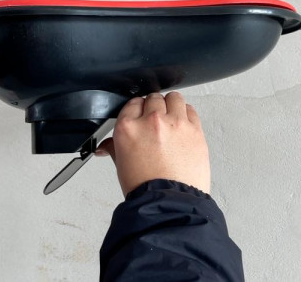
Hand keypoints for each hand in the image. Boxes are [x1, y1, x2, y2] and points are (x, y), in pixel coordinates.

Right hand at [96, 92, 210, 195]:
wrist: (169, 202)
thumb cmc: (146, 188)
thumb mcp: (122, 165)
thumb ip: (114, 148)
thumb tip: (105, 146)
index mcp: (128, 128)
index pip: (132, 103)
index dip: (137, 110)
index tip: (141, 117)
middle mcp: (151, 121)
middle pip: (153, 98)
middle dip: (154, 108)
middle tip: (156, 122)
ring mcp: (175, 123)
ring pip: (174, 98)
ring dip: (171, 105)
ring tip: (171, 119)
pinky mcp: (194, 129)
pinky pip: (190, 110)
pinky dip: (186, 114)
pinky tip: (183, 125)